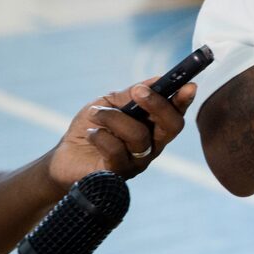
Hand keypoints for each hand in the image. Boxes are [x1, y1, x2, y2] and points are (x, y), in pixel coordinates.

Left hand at [48, 81, 197, 187]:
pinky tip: (91, 133)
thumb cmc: (92, 127)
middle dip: (158, 105)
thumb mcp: (109, 103)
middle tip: (138, 91)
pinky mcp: (118, 173)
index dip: (184, 100)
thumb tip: (157, 80)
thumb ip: (132, 93)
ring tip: (95, 113)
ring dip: (114, 118)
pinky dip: (101, 136)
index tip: (188, 85)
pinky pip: (117, 151)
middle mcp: (152, 146)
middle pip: (172, 126)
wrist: (64, 157)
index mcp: (154, 127)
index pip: (176, 113)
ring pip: (139, 136)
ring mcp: (138, 162)